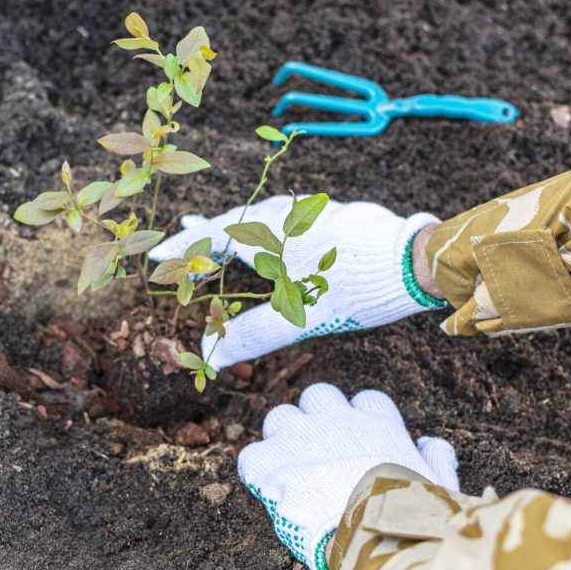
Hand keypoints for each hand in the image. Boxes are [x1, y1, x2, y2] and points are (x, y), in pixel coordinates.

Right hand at [148, 196, 442, 369]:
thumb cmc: (353, 290)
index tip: (156, 254)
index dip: (182, 250)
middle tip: (182, 232)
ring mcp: (313, 212)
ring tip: (222, 231)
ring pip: (263, 215)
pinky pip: (289, 216)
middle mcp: (287, 216)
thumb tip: (210, 357)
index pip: (211, 239)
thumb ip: (252, 335)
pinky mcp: (337, 214)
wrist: (414, 262)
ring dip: (239, 224)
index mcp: (268, 235)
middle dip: (206, 231)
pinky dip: (269, 224)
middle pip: (234, 220)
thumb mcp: (298, 319)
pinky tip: (278, 233)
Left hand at [237, 383, 458, 569]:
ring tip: (288, 468)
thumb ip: (436, 458)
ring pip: (280, 416)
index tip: (360, 440)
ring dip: (282, 438)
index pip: (367, 400)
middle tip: (317, 450)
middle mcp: (336, 420)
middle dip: (316, 417)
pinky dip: (257, 472)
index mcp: (378, 423)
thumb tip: (431, 443)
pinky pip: (251, 456)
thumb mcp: (438, 483)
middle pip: (318, 396)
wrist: (373, 534)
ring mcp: (300, 437)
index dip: (361, 418)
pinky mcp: (271, 462)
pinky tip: (266, 490)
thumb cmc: (409, 514)